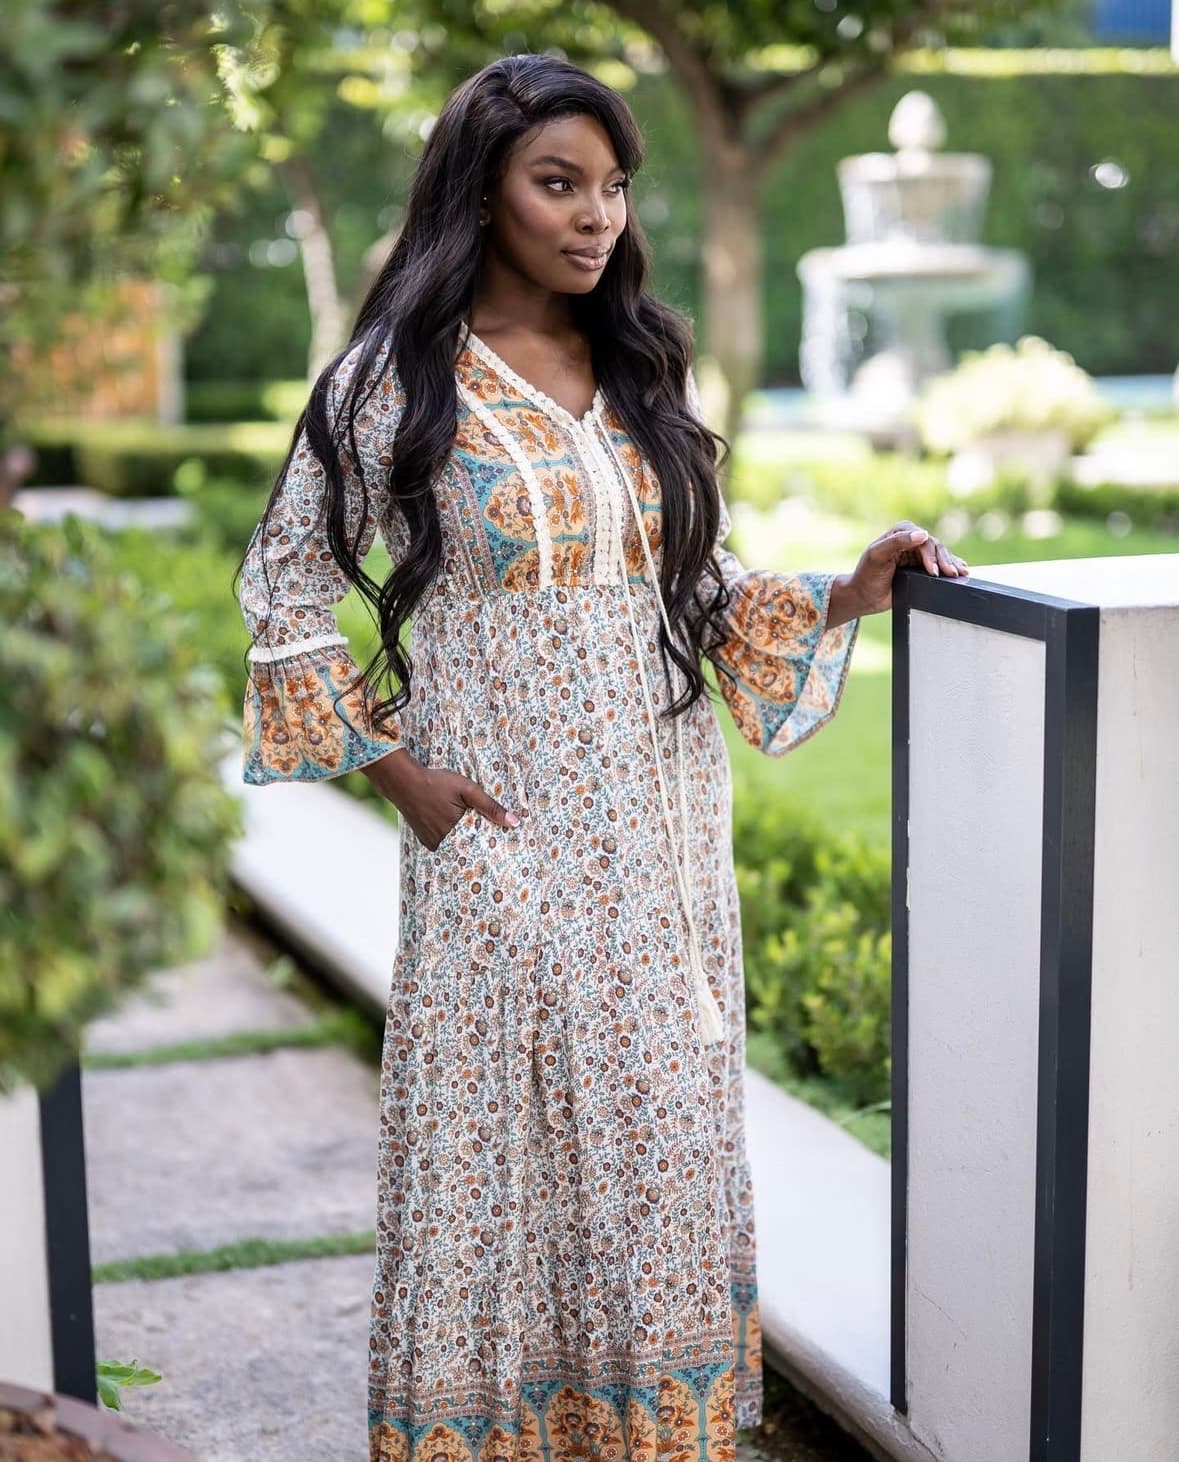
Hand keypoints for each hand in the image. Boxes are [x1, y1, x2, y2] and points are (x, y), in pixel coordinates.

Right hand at [361, 748, 524, 849]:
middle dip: (477, 843)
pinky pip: (443, 844)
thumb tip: (515, 823)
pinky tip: (454, 829)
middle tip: (489, 841)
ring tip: (472, 834)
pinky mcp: (424, 840)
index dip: (490, 843)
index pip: (480, 845)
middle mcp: (442, 843)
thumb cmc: (436, 782)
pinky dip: (450, 839)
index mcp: (455, 832)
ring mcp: (431, 843)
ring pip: (455, 846)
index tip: (502, 845)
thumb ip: (490, 806)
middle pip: (467, 847)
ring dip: (463, 840)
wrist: (403, 781)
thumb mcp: (467, 789)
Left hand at [830, 521, 968, 622]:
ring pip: (941, 555)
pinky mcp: (922, 566)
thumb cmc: (866, 575)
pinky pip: (941, 564)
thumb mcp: (877, 556)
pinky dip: (952, 566)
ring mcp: (918, 553)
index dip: (930, 555)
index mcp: (901, 532)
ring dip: (952, 563)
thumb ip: (896, 542)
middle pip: (935, 547)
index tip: (932, 570)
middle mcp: (911, 539)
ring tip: (960, 573)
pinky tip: (963, 570)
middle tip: (951, 574)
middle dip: (944, 561)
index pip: (922, 540)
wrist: (863, 596)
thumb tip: (922, 534)